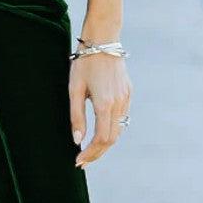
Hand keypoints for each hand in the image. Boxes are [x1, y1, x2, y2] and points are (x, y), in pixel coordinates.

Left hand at [69, 52, 131, 167]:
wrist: (103, 40)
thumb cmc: (84, 63)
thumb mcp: (74, 89)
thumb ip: (76, 116)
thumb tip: (77, 141)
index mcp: (105, 104)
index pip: (101, 139)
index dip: (90, 154)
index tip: (78, 161)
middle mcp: (119, 103)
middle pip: (112, 139)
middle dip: (97, 153)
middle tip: (82, 162)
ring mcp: (126, 98)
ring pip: (119, 130)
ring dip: (105, 143)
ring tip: (89, 151)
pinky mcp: (128, 93)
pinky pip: (122, 117)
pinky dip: (112, 129)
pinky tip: (100, 132)